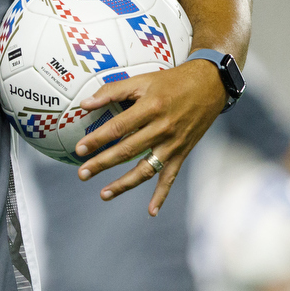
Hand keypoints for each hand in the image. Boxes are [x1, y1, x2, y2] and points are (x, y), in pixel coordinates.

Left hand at [73, 59, 225, 214]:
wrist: (210, 85)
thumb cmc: (173, 81)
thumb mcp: (142, 80)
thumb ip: (113, 91)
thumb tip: (85, 104)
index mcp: (150, 108)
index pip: (118, 127)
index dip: (97, 139)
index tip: (79, 150)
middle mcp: (162, 128)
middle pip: (127, 150)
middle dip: (102, 163)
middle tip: (83, 173)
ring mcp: (172, 143)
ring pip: (146, 169)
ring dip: (124, 184)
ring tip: (104, 193)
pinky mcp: (181, 152)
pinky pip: (170, 177)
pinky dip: (161, 195)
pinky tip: (151, 211)